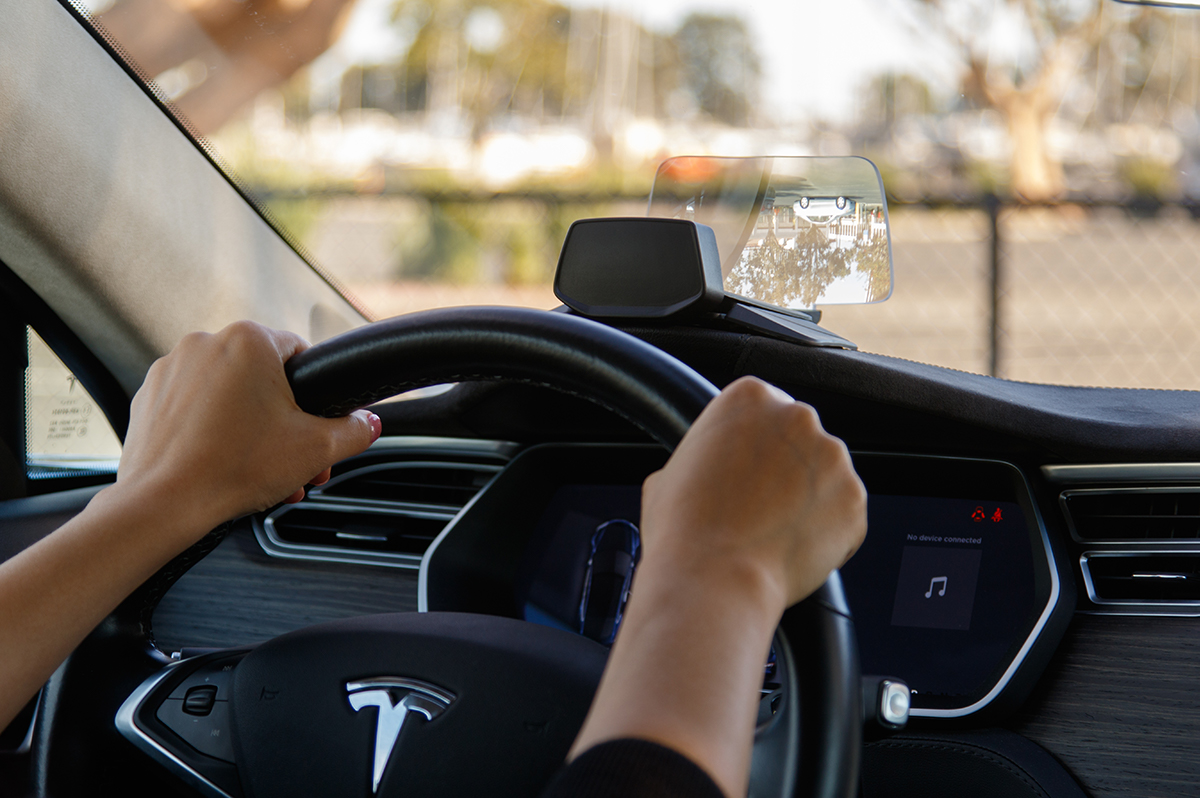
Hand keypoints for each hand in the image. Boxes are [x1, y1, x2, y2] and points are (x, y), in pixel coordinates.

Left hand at [115, 321, 380, 541]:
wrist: (164, 503)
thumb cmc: (234, 468)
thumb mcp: (316, 448)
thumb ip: (354, 430)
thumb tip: (367, 424)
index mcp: (249, 340)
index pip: (301, 354)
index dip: (315, 396)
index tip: (315, 427)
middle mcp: (206, 343)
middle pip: (263, 379)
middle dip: (283, 422)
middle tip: (293, 459)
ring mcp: (171, 369)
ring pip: (228, 394)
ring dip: (250, 428)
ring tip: (259, 470)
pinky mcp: (150, 397)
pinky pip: (195, 407)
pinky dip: (212, 430)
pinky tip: (224, 463)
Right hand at [639, 375, 866, 611]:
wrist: (714, 577)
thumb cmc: (684, 529)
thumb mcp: (669, 475)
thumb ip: (699, 460)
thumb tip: (698, 474)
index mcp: (750, 397)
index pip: (762, 412)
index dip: (750, 448)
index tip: (742, 473)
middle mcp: (798, 416)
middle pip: (797, 439)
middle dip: (784, 469)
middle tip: (757, 506)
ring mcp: (833, 457)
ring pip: (824, 476)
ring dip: (807, 499)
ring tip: (772, 533)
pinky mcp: (854, 498)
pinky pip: (844, 515)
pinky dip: (827, 534)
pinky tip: (793, 550)